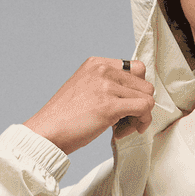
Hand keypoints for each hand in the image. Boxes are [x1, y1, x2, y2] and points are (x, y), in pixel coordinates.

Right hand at [25, 57, 156, 153]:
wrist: (47, 132)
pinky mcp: (109, 105)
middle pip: (145, 85)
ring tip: (119, 128)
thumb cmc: (65, 118)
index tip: (125, 107)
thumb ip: (107, 85)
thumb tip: (135, 96)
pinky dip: (140, 123)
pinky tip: (120, 132)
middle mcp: (102, 69)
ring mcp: (106, 86)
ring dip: (139, 117)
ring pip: (147, 98)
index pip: (137, 69)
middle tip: (123, 122)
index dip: (136, 91)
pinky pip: (144, 109)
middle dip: (139, 106)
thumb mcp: (85, 88)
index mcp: (97, 63)